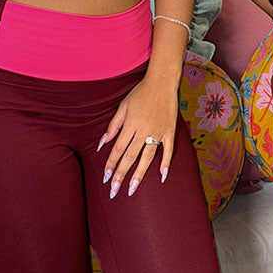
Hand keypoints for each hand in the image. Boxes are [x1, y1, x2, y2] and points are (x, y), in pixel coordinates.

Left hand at [98, 74, 178, 197]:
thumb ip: (113, 125)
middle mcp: (143, 130)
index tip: (106, 178)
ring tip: (132, 189)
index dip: (111, 164)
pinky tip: (161, 176)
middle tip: (114, 191)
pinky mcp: (170, 131)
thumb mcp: (123, 106)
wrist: (162, 82)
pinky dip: (165, 163)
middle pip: (130, 157)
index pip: (118, 149)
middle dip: (121, 175)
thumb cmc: (140, 93)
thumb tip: (103, 143)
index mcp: (131, 125)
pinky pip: (168, 150)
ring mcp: (158, 132)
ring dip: (139, 174)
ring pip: (147, 157)